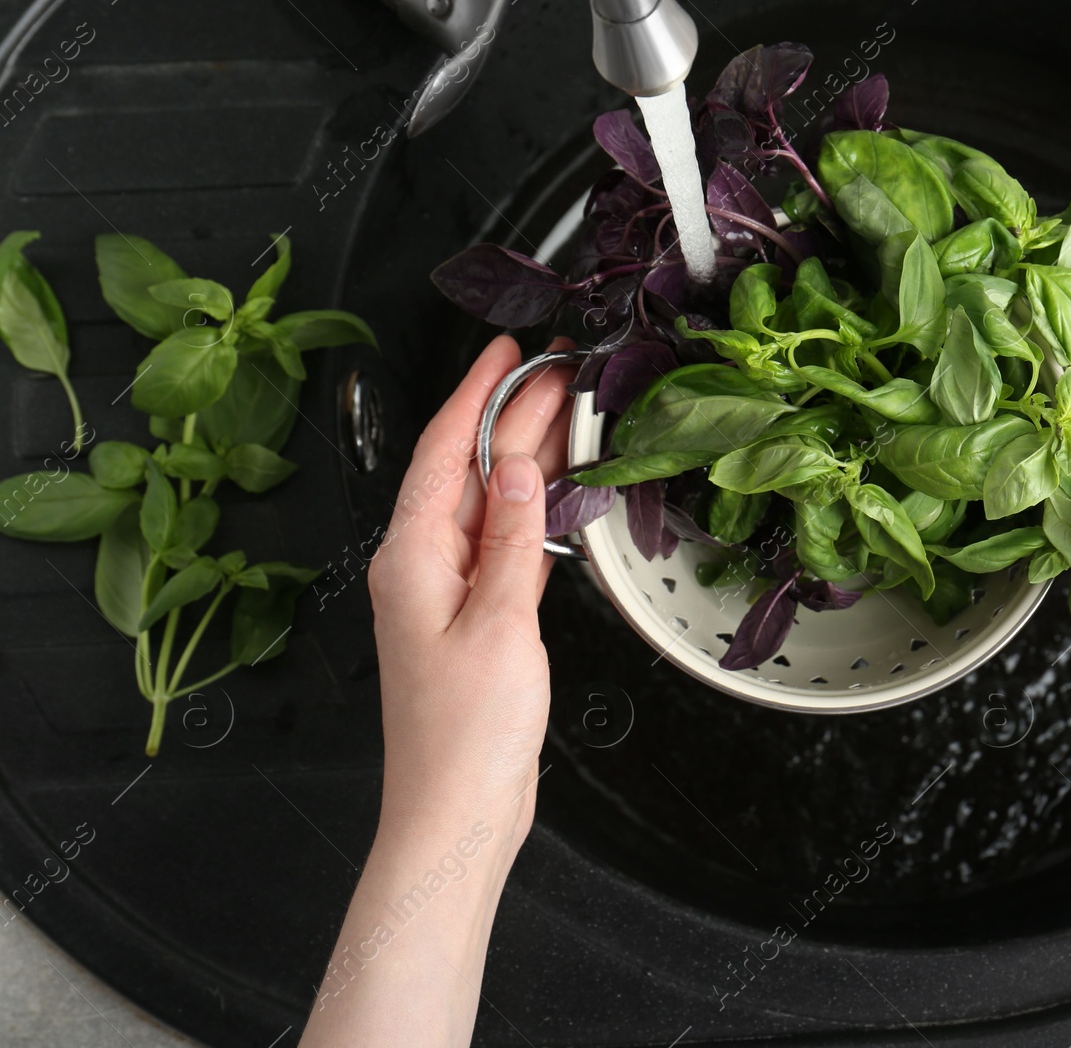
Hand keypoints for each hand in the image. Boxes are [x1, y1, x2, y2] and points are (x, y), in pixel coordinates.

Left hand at [366, 335, 574, 845]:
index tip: (505, 349)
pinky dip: (529, 511)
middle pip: (467, 471)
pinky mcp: (475, 619)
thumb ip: (508, 541)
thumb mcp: (498, 627)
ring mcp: (447, 593)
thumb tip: (513, 465)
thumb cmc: (463, 740)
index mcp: (410, 559)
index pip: (441, 452)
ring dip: (523, 457)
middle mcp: (420, 568)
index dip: (475, 393)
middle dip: (510, 414)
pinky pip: (501, 544)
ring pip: (487, 503)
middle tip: (559, 369)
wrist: (456, 815)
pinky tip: (555, 490)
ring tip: (567, 411)